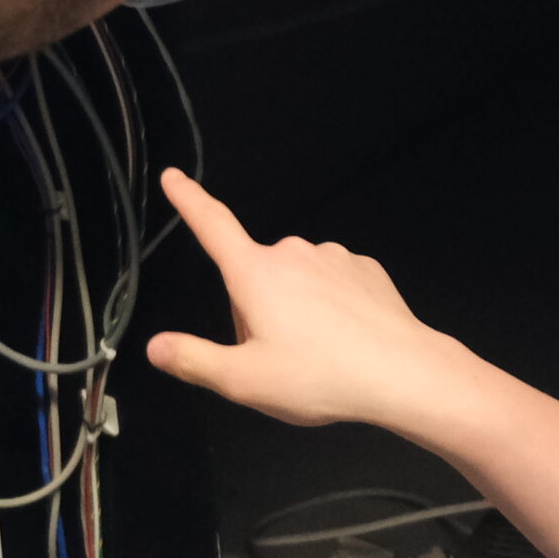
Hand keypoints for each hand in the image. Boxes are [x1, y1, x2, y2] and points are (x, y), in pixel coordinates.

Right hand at [145, 170, 471, 432]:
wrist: (401, 372)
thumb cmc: (320, 376)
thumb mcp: (244, 380)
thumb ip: (194, 360)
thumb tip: (157, 346)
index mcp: (255, 274)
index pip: (212, 226)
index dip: (188, 200)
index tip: (174, 177)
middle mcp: (292, 253)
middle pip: (254, 276)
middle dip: (255, 311)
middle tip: (277, 358)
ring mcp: (332, 256)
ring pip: (295, 282)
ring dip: (294, 310)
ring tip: (316, 355)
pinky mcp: (364, 268)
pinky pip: (331, 284)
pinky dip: (330, 308)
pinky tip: (343, 340)